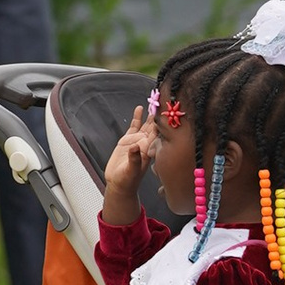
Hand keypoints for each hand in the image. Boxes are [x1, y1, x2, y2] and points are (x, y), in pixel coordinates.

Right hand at [101, 103, 152, 224]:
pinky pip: (134, 126)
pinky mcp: (128, 140)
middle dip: (159, 115)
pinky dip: (137, 117)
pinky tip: (139, 109)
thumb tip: (134, 147)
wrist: (118, 184)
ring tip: (155, 102)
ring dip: (150, 114)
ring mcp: (137, 141)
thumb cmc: (127, 181)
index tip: (166, 111)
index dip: (163, 123)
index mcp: (148, 150)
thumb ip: (133, 159)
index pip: (159, 134)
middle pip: (155, 126)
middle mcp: (145, 143)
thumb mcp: (130, 171)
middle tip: (163, 100)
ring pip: (146, 124)